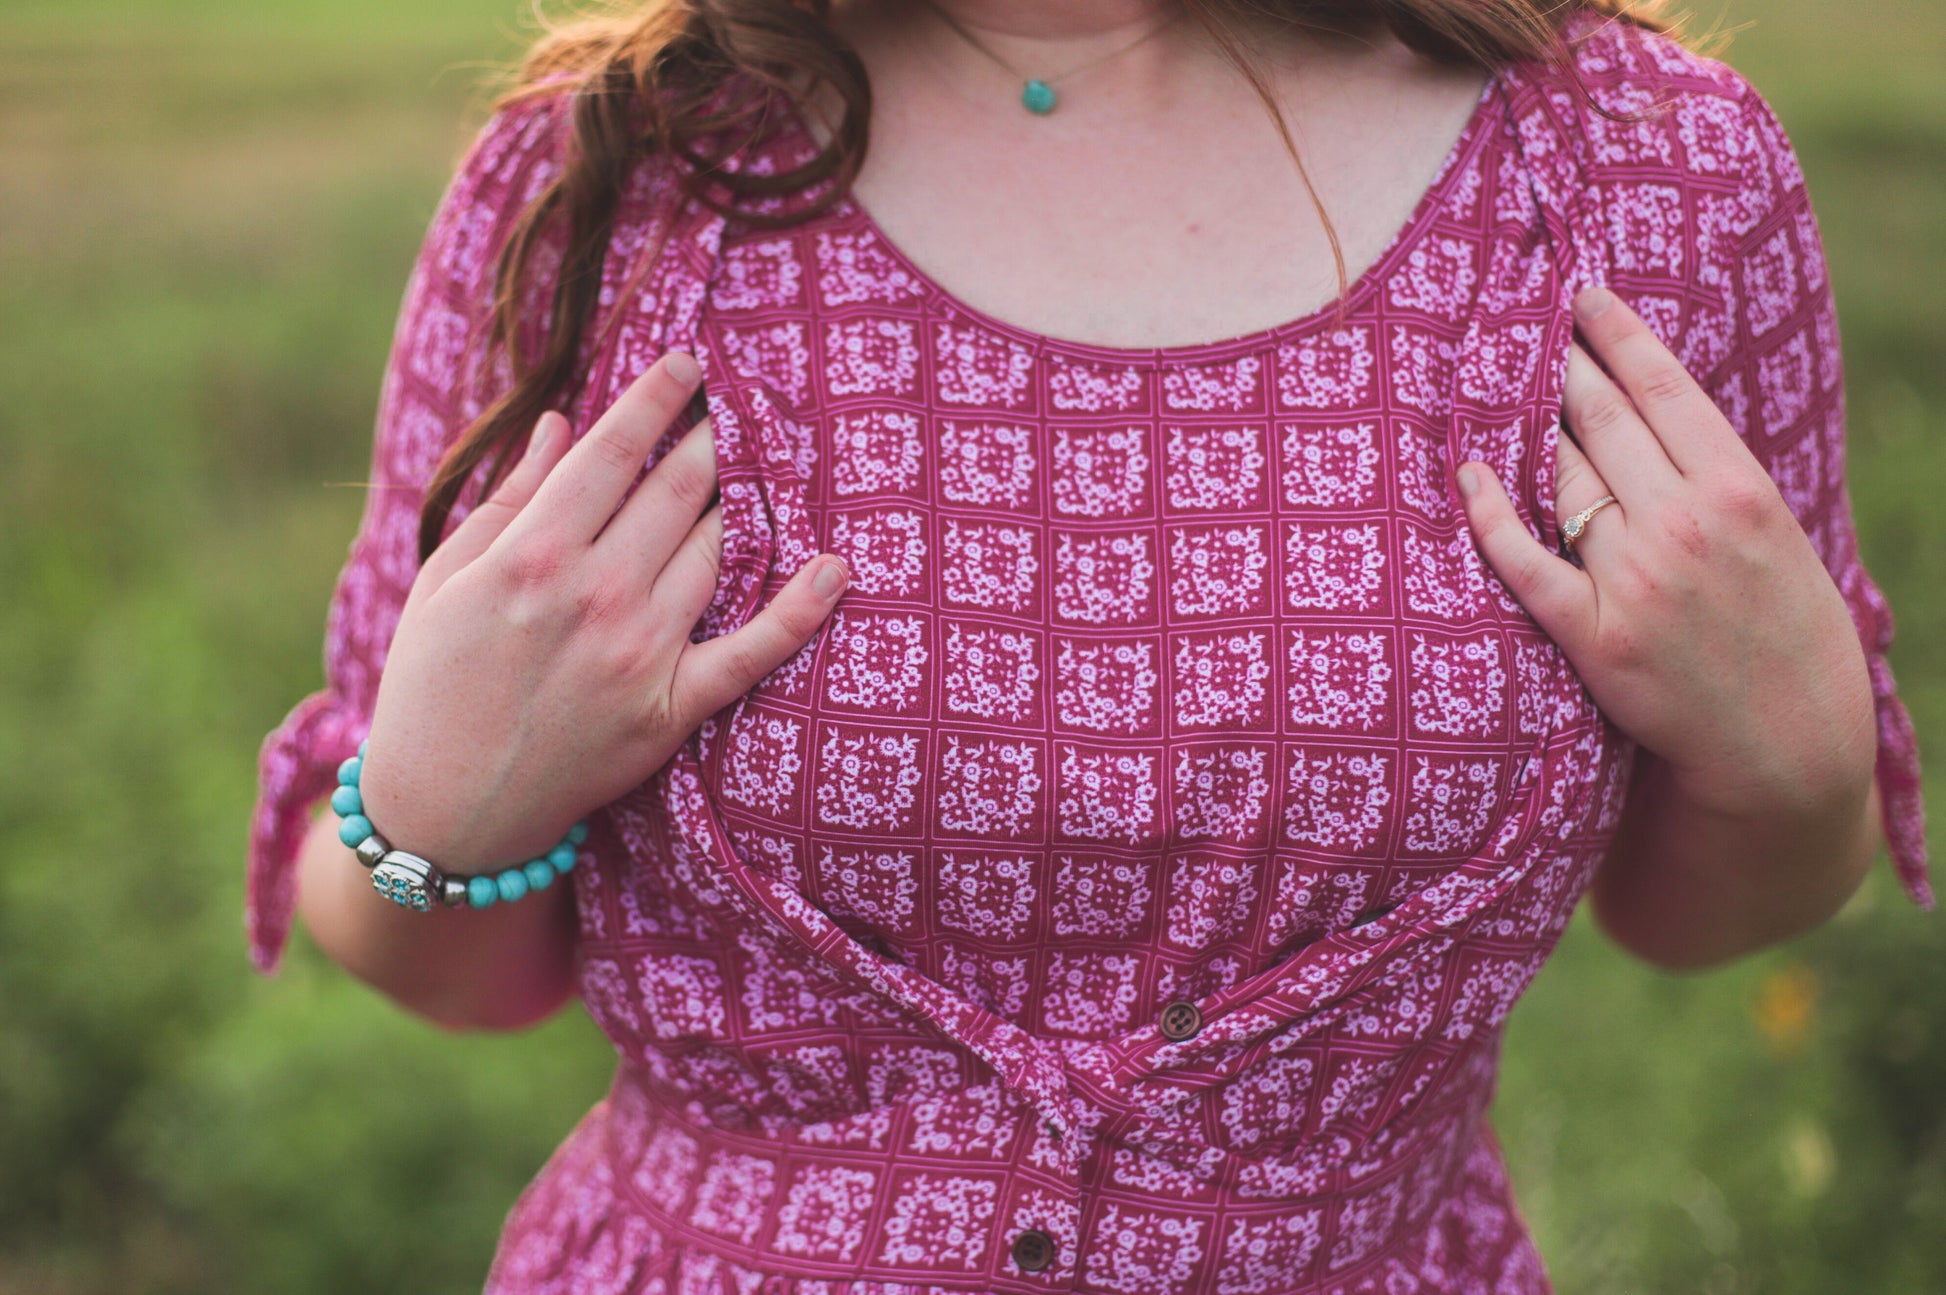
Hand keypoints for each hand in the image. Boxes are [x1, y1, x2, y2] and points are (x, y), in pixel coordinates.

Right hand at [359, 353, 847, 869]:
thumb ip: (510, 499)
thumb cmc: (432, 684)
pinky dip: (802, 612)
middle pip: (676, 490)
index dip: (656, 398)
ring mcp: (640, 654)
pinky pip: (752, 653)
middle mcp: (594, 595)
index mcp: (531, 554)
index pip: (613, 452)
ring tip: (761, 466)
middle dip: (710, 439)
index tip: (688, 364)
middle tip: (734, 406)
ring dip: (742, 502)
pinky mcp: (671, 710)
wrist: (446, 811)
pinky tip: (837, 569)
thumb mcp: (446, 580)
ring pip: (715, 551)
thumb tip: (562, 424)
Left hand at [1457, 288, 1874, 820]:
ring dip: (1522, 429)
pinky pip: (1525, 563)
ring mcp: (1637, 580)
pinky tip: (1467, 476)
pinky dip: (1489, 515)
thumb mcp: (1773, 536)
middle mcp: (1686, 524)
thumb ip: (1713, 476)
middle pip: (1600, 420)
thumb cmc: (1779, 629)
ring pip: (1560, 478)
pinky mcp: (1594, 636)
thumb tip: (1646, 411)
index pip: (1664, 387)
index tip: (1578, 295)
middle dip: (1557, 366)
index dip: (1614, 333)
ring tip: (1489, 388)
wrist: (1787, 741)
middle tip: (1521, 328)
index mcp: (1740, 489)